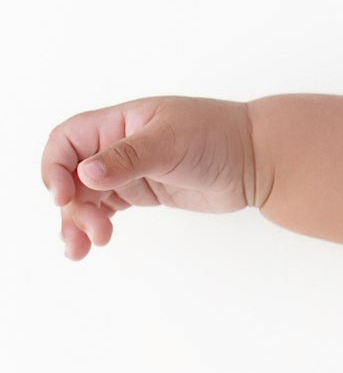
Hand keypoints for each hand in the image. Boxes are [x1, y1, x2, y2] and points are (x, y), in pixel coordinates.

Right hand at [42, 95, 258, 260]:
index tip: (62, 195)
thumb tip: (85, 173)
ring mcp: (129, 171)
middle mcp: (118, 145)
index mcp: (119, 123)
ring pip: (87, 197)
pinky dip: (95, 224)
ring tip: (81, 249)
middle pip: (73, 176)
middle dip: (73, 206)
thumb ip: (128, 157)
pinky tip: (91, 243)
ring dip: (78, 222)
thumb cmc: (218, 137)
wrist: (257, 160)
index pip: (67, 141)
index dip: (55, 167)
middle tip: (91, 231)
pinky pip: (106, 208)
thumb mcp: (170, 143)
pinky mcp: (143, 191)